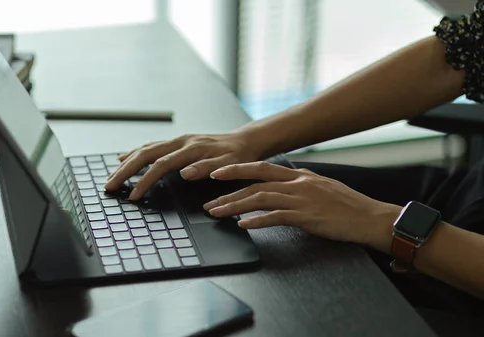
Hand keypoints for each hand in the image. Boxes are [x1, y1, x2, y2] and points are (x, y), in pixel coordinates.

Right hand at [105, 132, 262, 199]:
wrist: (246, 141)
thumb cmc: (239, 156)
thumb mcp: (230, 165)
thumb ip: (208, 168)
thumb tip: (185, 173)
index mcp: (191, 148)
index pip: (160, 165)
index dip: (145, 181)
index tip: (134, 196)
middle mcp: (180, 142)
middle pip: (144, 155)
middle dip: (124, 171)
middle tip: (109, 186)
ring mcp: (177, 141)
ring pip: (144, 149)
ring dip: (126, 164)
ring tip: (111, 177)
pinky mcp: (177, 143)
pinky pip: (150, 147)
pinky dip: (135, 154)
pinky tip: (124, 159)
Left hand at [203, 162, 401, 250]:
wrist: (371, 217)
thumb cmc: (348, 206)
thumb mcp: (321, 187)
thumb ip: (298, 185)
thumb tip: (279, 188)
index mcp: (299, 175)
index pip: (261, 168)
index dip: (237, 169)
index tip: (217, 173)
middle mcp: (298, 183)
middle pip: (255, 183)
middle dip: (228, 190)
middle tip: (208, 200)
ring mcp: (302, 199)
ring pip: (260, 198)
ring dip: (235, 206)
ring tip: (217, 213)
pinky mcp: (307, 217)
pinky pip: (276, 217)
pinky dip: (257, 220)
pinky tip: (243, 225)